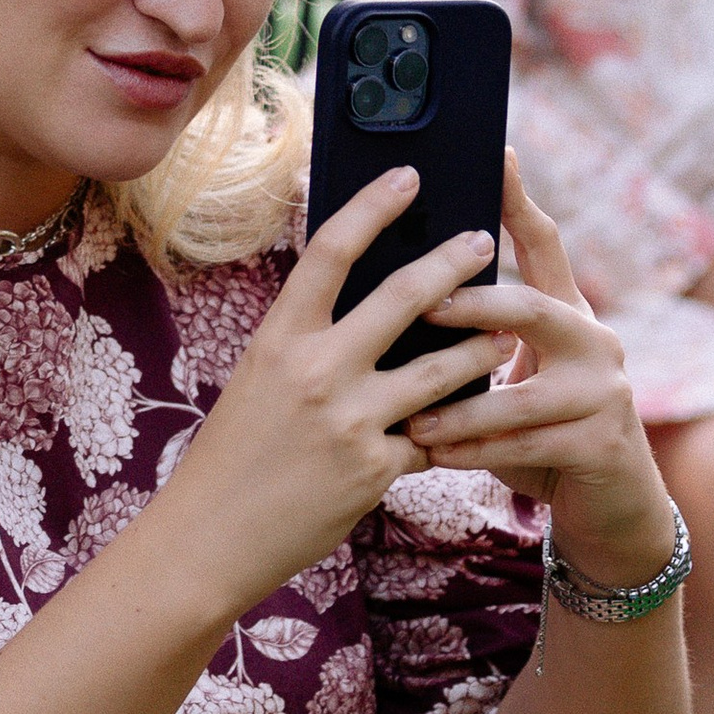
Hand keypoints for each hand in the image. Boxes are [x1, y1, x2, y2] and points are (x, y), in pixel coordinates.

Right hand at [158, 169, 507, 610]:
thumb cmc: (233, 452)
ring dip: (480, 346)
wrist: (210, 535)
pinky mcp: (375, 470)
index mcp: (279, 338)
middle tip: (482, 243)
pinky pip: (431, 437)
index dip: (373, 206)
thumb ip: (309, 342)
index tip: (407, 177)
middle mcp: (316, 370)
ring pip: (441, 369)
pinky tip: (470, 422)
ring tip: (502, 332)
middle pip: (404, 296)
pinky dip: (449, 428)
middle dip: (453, 263)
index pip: (332, 250)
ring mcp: (350, 421)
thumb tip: (369, 304)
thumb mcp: (259, 379)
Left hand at [411, 156, 678, 586]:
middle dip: (476, 306)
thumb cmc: (535, 432)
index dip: (520, 198)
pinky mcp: (602, 445)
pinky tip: (432, 455)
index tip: (496, 151)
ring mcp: (604, 394)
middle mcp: (594, 342)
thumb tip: (400, 293)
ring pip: (520, 393)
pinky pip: (526, 445)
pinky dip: (473, 452)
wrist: (608, 508)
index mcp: (567, 314)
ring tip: (411, 418)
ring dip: (461, 408)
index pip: (545, 244)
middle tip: (426, 307)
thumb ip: (475, 339)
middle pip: (534, 307)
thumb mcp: (511, 376)